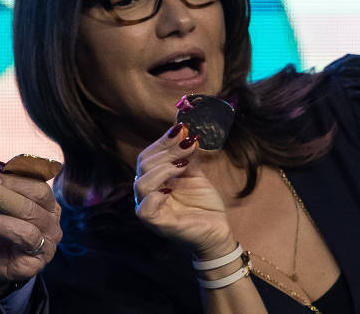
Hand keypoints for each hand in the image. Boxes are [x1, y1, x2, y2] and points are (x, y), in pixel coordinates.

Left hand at [0, 173, 61, 293]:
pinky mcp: (36, 262)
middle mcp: (53, 223)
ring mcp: (48, 244)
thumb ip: (2, 190)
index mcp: (48, 205)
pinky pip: (22, 237)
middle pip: (35, 199)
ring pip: (29, 216)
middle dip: (3, 193)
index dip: (15, 180)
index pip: (39, 186)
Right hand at [133, 124, 233, 258]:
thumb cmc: (203, 203)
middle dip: (167, 151)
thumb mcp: (196, 174)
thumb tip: (185, 132)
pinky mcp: (156, 224)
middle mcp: (147, 192)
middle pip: (144, 165)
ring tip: (183, 165)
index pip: (149, 155)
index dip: (163, 141)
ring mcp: (149, 208)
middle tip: (188, 143)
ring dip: (163, 169)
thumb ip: (187, 156)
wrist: (217, 230)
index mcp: (154, 178)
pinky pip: (145, 209)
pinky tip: (171, 189)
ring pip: (142, 183)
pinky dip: (156, 196)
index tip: (182, 129)